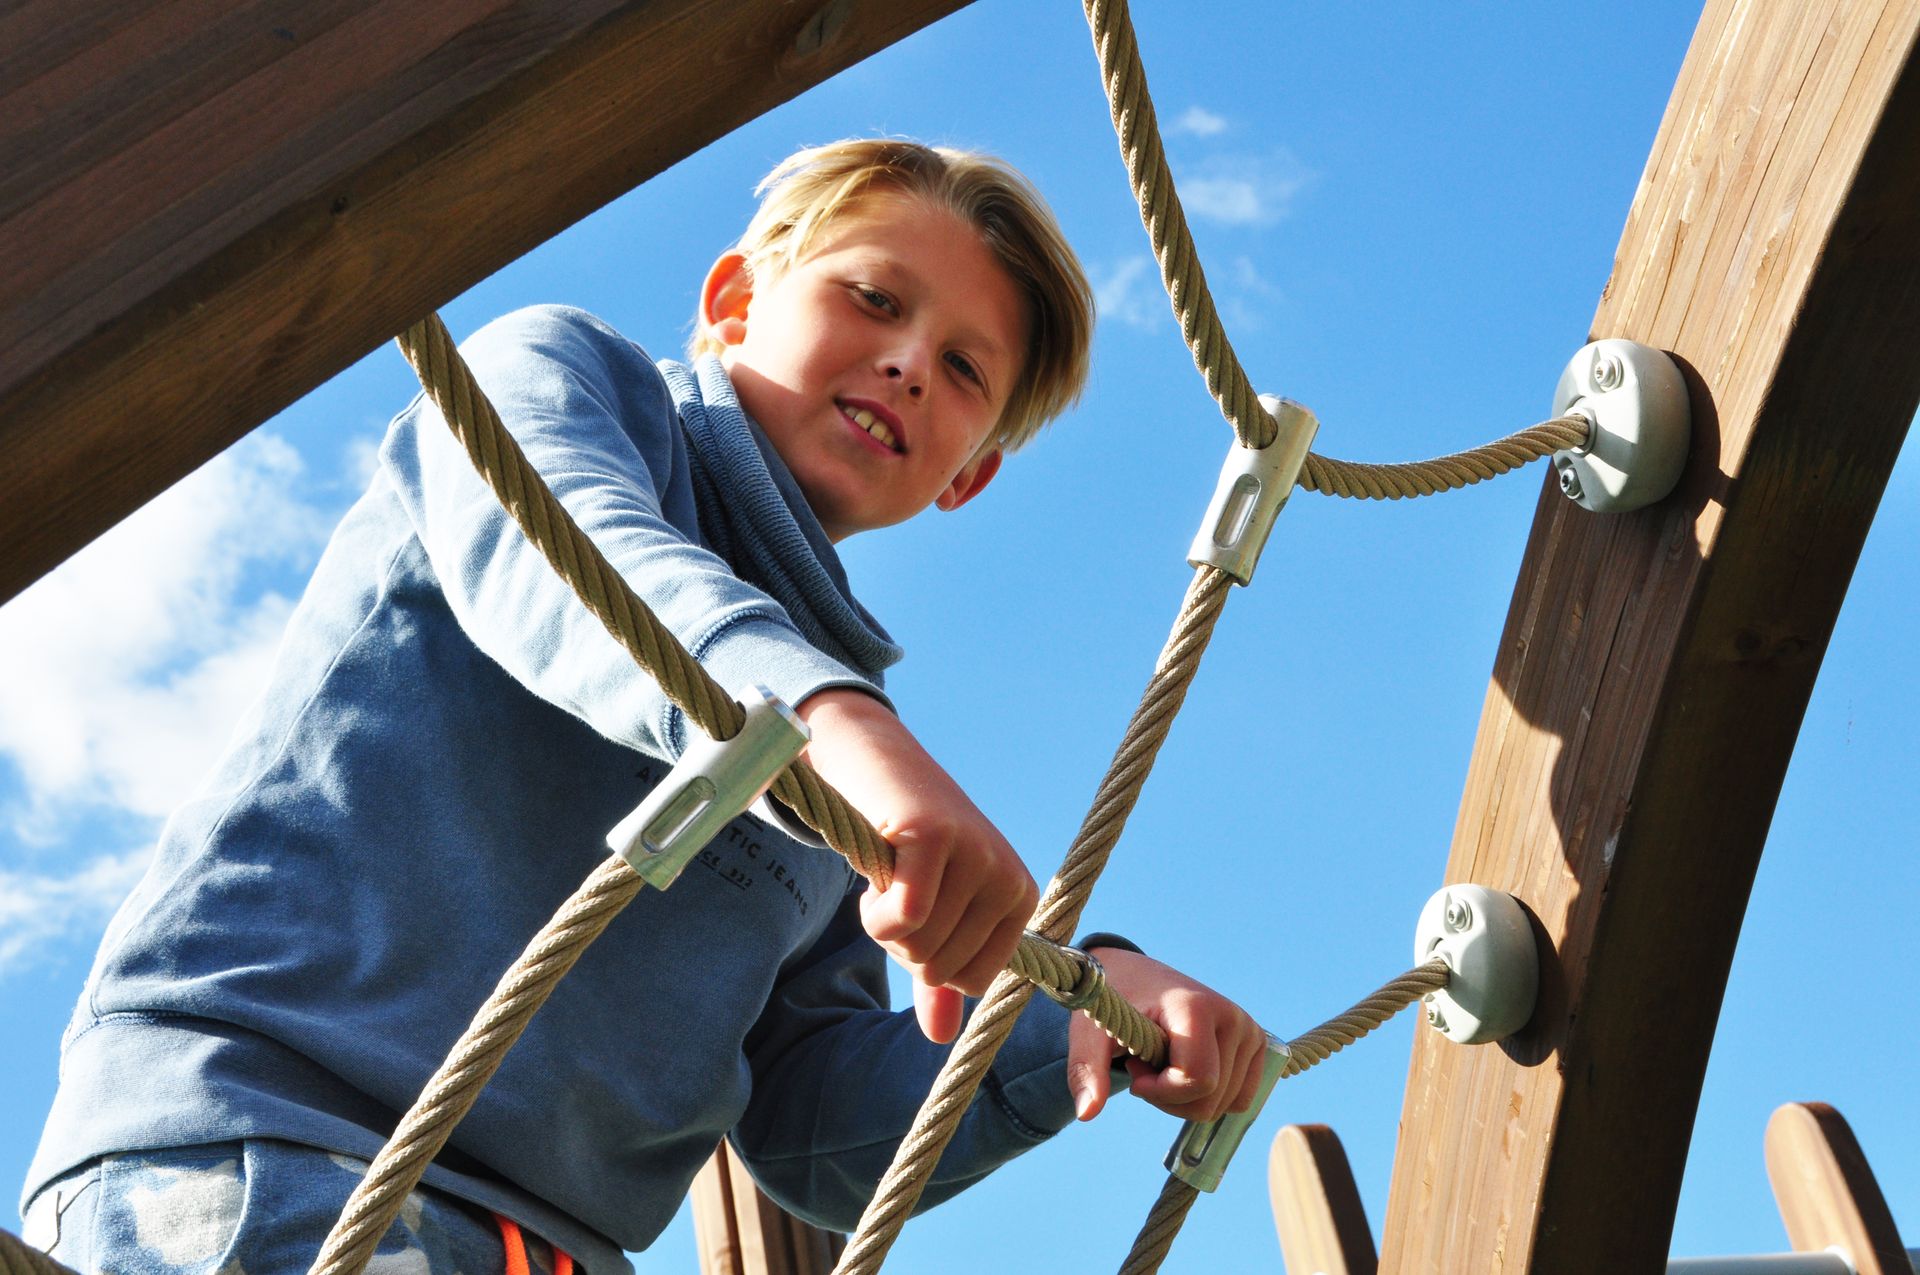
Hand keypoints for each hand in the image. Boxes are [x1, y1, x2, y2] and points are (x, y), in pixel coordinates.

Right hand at [795, 688, 1037, 1044]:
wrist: (874, 761)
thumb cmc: (903, 845)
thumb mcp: (928, 912)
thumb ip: (937, 975)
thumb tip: (942, 1038)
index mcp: (1017, 898)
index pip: (973, 981)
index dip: (929, 962)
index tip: (917, 914)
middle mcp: (1007, 875)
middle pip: (942, 966)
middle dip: (900, 942)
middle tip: (894, 890)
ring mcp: (976, 853)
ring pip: (920, 945)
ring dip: (881, 922)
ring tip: (887, 875)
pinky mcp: (936, 835)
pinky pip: (905, 916)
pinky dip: (875, 910)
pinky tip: (874, 873)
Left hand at [1066, 947, 1267, 1122]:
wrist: (1134, 976)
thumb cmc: (1113, 1004)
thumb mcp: (1090, 1033)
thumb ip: (1087, 1070)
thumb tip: (1086, 1113)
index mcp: (1197, 1007)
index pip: (1196, 1080)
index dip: (1161, 1091)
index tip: (1134, 1071)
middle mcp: (1233, 1017)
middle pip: (1211, 1100)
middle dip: (1169, 1097)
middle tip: (1145, 1064)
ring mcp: (1250, 1030)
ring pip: (1225, 1104)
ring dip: (1186, 1097)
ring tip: (1163, 1061)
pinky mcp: (1256, 1043)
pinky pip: (1241, 1099)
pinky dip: (1210, 1097)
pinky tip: (1185, 1068)